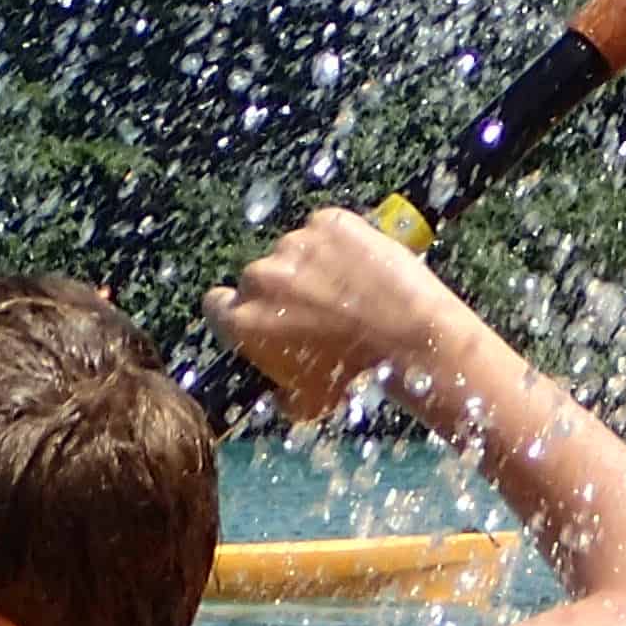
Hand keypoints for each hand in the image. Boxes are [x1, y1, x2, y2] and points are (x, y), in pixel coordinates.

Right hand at [210, 207, 483, 426]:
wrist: (409, 338)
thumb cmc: (355, 377)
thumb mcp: (309, 403)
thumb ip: (280, 394)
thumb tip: (278, 392)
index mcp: (242, 320)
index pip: (217, 304)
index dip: (238, 311)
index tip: (261, 317)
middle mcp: (260, 277)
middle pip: (258, 278)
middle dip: (281, 291)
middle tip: (319, 312)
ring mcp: (294, 244)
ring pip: (294, 252)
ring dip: (312, 267)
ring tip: (350, 294)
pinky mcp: (328, 222)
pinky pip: (326, 231)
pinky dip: (340, 245)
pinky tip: (362, 271)